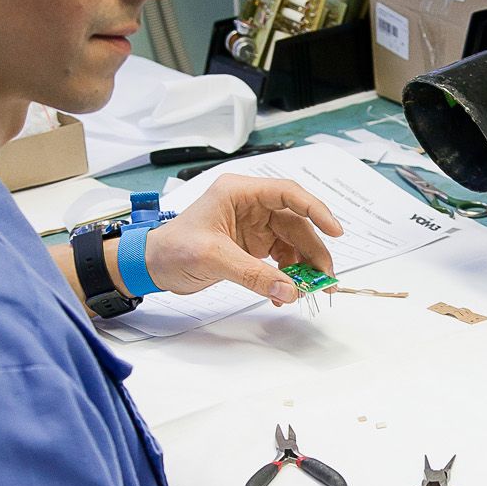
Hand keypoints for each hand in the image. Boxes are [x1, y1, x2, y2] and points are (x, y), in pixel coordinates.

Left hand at [145, 174, 344, 304]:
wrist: (150, 266)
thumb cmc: (170, 248)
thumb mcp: (212, 258)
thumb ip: (253, 274)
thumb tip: (289, 290)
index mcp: (239, 192)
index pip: (287, 193)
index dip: (316, 210)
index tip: (335, 230)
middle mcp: (250, 205)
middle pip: (296, 223)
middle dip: (313, 251)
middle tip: (325, 277)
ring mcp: (253, 225)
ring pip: (292, 242)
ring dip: (302, 266)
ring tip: (307, 290)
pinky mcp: (252, 245)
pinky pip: (280, 258)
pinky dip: (286, 276)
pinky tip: (283, 292)